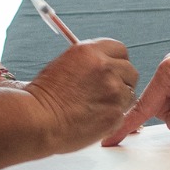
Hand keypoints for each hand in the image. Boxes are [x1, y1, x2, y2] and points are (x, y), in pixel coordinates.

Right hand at [24, 39, 137, 153]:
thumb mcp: (65, 63)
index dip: (117, 62)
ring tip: (97, 108)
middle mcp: (105, 67)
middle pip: (130, 71)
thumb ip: (89, 62)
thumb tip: (104, 65)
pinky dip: (113, 118)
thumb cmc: (44, 96)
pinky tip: (95, 119)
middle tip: (106, 92)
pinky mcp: (115, 113)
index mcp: (90, 51)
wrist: (38, 119)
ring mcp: (113, 91)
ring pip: (130, 94)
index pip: (120, 50)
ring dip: (119, 101)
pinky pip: (124, 114)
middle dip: (122, 81)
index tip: (112, 71)